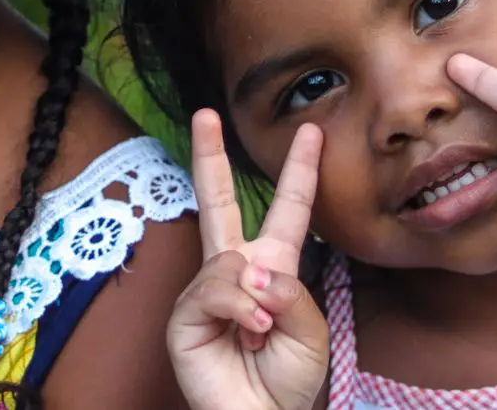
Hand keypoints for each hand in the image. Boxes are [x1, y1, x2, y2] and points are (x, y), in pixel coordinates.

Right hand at [168, 110, 328, 409]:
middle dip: (210, 157)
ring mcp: (205, 291)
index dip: (300, 172)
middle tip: (204, 114)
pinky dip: (239, 309)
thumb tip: (250, 267)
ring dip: (256, 297)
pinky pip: (213, 289)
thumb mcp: (310, 330)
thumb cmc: (287, 382)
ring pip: (229, 260)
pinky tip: (248, 333)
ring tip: (263, 332)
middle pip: (220, 203)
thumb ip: (291, 290)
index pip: (288, 211)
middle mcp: (235, 272)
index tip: (311, 132)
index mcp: (273, 269)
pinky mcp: (184, 316)